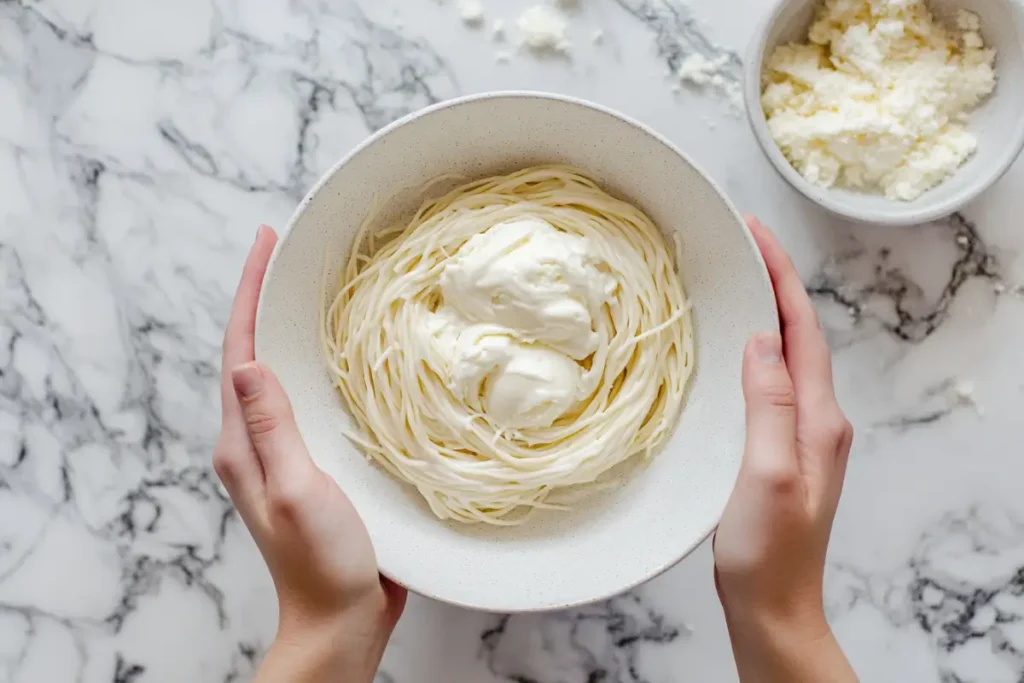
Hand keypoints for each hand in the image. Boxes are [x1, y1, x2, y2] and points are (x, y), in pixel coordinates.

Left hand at [215, 226, 405, 682]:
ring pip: (280, 377)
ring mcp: (282, 455)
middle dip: (263, 301)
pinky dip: (316, 367)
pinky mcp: (312, 466)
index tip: (264, 245)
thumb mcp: (298, 490)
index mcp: (243, 445)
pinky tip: (340, 358)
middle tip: (285, 254)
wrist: (341, 620)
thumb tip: (248, 363)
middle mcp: (256, 443)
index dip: (248, 295)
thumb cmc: (323, 563)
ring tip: (309, 289)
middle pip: (252, 356)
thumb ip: (273, 429)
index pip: (239, 354)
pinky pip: (306, 402)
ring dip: (289, 330)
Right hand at [714, 218, 855, 681]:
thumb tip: (763, 339)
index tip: (755, 233)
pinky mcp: (778, 449)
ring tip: (734, 281)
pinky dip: (752, 351)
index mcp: (818, 418)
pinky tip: (728, 350)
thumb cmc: (770, 551)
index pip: (802, 329)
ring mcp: (799, 435)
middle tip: (740, 244)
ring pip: (784, 357)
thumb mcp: (768, 474)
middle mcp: (816, 419)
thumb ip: (770, 404)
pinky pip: (769, 383)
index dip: (781, 277)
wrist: (772, 606)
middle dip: (774, 283)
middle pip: (799, 335)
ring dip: (765, 313)